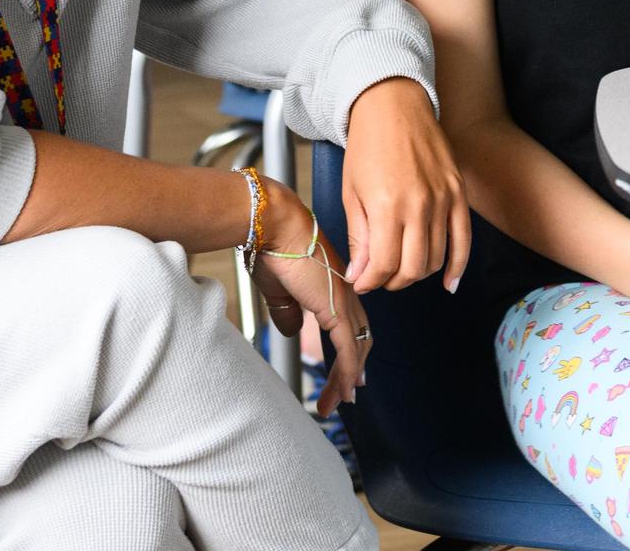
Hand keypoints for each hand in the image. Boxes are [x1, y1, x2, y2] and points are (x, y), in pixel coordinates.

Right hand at [251, 180, 368, 417]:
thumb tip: (292, 331)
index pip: (349, 325)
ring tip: (336, 404)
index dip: (350, 350)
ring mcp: (344, 300)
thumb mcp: (278, 288)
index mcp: (334, 285)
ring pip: (356, 349)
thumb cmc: (271, 248)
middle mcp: (346, 292)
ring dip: (347, 379)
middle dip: (352, 371)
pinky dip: (347, 372)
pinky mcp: (336, 308)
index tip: (347, 374)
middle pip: (358, 339)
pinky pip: (348, 349)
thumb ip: (287, 310)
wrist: (273, 225)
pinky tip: (342, 391)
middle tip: (345, 395)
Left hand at [341, 77, 468, 293]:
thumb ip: (359, 237)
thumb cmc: (367, 145)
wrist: (393, 105)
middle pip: (412, 269)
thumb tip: (360, 275)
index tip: (362, 282)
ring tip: (401, 268)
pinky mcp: (458, 194)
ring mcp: (443, 200)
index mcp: (387, 206)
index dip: (370, 281)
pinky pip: (464, 241)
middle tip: (379, 277)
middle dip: (392, 282)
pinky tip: (449, 284)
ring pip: (436, 259)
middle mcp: (419, 206)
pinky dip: (457, 267)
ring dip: (418, 273)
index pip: (383, 265)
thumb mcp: (352, 192)